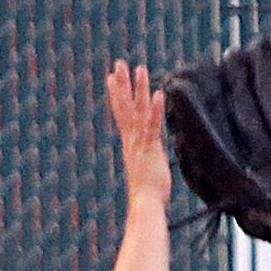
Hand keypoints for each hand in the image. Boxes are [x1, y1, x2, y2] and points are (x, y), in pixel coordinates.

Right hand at [107, 61, 170, 206]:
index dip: (116, 96)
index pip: (121, 115)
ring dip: (139, 89)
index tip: (111, 78)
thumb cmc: (146, 196)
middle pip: (125, 107)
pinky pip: (153, 126)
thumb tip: (148, 162)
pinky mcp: (151, 150)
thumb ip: (147, 161)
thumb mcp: (146, 172)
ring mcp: (140, 144)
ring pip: (138, 111)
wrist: (145, 206)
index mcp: (130, 145)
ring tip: (139, 68)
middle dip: (122, 84)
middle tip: (118, 63)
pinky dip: (155, 110)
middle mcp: (132, 141)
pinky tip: (158, 94)